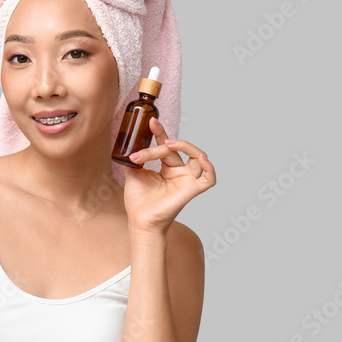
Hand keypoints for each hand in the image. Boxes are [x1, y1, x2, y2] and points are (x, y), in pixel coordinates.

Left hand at [122, 117, 215, 233]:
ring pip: (198, 157)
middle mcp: (179, 172)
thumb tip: (131, 145)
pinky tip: (202, 159)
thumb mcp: (133, 173)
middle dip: (161, 144)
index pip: (167, 145)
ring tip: (170, 144)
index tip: (151, 121)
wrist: (139, 220)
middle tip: (143, 154)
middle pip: (178, 149)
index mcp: (167, 167)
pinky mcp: (192, 190)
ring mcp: (187, 180)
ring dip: (186, 146)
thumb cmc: (138, 201)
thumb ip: (137, 158)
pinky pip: (210, 178)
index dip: (161, 132)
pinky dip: (210, 168)